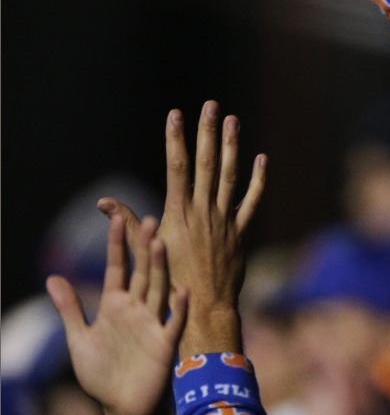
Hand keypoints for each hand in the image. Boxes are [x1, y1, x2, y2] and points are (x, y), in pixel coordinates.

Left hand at [47, 214, 186, 414]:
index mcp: (115, 305)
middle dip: (143, 247)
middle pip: (142, 272)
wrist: (121, 409)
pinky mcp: (164, 345)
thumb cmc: (102, 375)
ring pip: (158, 290)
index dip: (116, 245)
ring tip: (161, 243)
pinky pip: (173, 323)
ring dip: (160, 268)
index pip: (117, 268)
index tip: (116, 218)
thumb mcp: (80, 340)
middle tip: (149, 219)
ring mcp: (153, 325)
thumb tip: (52, 277)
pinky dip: (178, 308)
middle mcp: (137, 309)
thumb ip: (70, 309)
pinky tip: (182, 291)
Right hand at [100, 101, 265, 355]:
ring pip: (230, 176)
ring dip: (232, 146)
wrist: (204, 309)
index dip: (176, 138)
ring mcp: (225, 220)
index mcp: (179, 213)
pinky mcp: (240, 232)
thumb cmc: (169, 283)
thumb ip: (127, 223)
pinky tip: (261, 159)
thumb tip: (103, 202)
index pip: (177, 166)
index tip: (176, 114)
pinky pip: (251, 201)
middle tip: (211, 106)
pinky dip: (258, 180)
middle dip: (208, 132)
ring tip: (233, 120)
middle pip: (207, 163)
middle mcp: (204, 211)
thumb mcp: (146, 251)